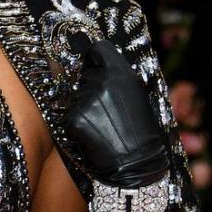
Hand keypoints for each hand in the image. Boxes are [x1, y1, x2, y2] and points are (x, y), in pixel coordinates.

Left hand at [64, 34, 166, 187]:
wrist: (136, 161)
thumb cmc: (140, 130)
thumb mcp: (136, 95)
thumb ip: (118, 78)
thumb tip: (99, 65)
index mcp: (121, 73)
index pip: (98, 49)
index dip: (94, 57)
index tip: (93, 63)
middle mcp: (101, 82)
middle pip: (85, 75)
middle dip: (90, 88)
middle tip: (107, 109)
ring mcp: (85, 100)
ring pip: (76, 97)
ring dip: (84, 108)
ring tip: (104, 124)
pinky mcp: (73, 117)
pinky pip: (70, 115)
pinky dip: (78, 124)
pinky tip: (94, 134)